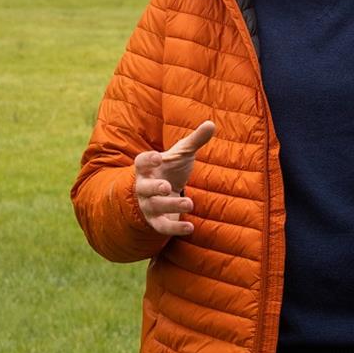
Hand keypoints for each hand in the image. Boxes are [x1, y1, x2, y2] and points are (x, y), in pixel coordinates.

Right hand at [133, 121, 214, 236]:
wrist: (163, 193)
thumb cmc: (171, 169)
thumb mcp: (182, 154)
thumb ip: (195, 140)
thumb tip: (211, 124)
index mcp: (147, 168)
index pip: (141, 162)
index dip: (148, 160)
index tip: (158, 157)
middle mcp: (144, 187)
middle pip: (144, 188)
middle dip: (154, 188)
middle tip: (167, 187)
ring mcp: (148, 205)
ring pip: (155, 207)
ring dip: (171, 205)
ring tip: (189, 202)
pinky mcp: (156, 221)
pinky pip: (162, 227)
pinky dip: (175, 228)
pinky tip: (191, 228)